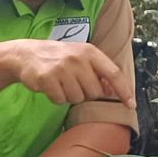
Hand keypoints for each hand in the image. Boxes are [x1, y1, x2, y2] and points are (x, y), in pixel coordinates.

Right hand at [0, 38, 124, 106]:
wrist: (27, 54)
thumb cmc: (59, 57)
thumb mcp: (81, 57)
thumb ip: (99, 71)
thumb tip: (115, 90)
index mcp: (90, 52)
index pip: (114, 73)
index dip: (124, 91)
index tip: (131, 104)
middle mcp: (78, 58)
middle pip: (94, 92)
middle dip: (85, 93)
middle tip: (73, 82)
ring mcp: (62, 68)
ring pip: (77, 98)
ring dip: (69, 95)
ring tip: (61, 82)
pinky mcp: (47, 79)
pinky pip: (60, 100)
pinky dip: (56, 97)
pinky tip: (51, 85)